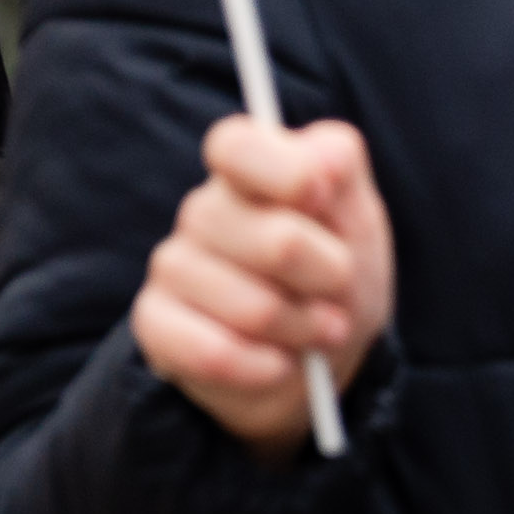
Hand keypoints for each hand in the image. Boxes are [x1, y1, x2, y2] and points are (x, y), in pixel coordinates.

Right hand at [133, 114, 395, 450]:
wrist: (314, 361)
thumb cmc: (337, 278)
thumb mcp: (358, 222)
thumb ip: (341, 176)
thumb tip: (323, 163)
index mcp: (249, 170)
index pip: (236, 146)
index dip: (286, 172)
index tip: (321, 198)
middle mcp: (203, 210)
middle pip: (276, 241)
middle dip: (329, 277)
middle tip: (341, 292)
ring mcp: (173, 265)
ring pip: (253, 306)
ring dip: (303, 329)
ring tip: (316, 331)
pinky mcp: (154, 323)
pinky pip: (212, 353)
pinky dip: (262, 367)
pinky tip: (277, 364)